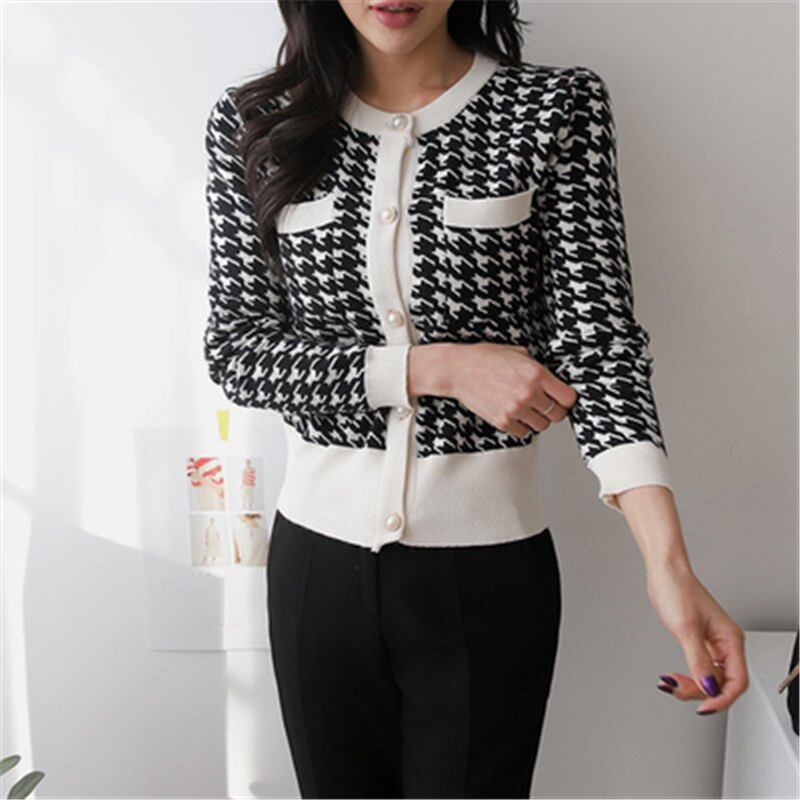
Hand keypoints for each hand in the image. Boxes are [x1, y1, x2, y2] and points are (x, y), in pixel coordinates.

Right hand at [408, 342, 577, 436]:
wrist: (458, 370)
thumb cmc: (485, 359)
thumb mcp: (518, 353)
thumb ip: (538, 368)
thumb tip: (553, 381)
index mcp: (536, 374)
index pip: (568, 397)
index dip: (566, 398)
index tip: (561, 397)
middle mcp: (528, 394)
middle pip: (558, 415)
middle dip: (554, 410)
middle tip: (546, 405)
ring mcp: (515, 410)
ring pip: (542, 426)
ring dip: (538, 419)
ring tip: (528, 408)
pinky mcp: (503, 421)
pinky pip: (524, 432)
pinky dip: (522, 426)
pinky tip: (515, 414)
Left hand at [647, 561, 747, 713]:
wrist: (664, 572)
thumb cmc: (677, 590)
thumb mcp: (686, 629)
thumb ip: (698, 661)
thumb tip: (709, 688)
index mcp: (730, 640)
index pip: (736, 681)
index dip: (721, 698)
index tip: (703, 707)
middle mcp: (725, 643)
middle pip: (722, 683)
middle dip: (700, 691)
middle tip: (676, 688)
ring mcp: (712, 642)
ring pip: (710, 677)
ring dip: (692, 685)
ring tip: (670, 682)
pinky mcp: (698, 640)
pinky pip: (699, 667)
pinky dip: (687, 675)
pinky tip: (673, 677)